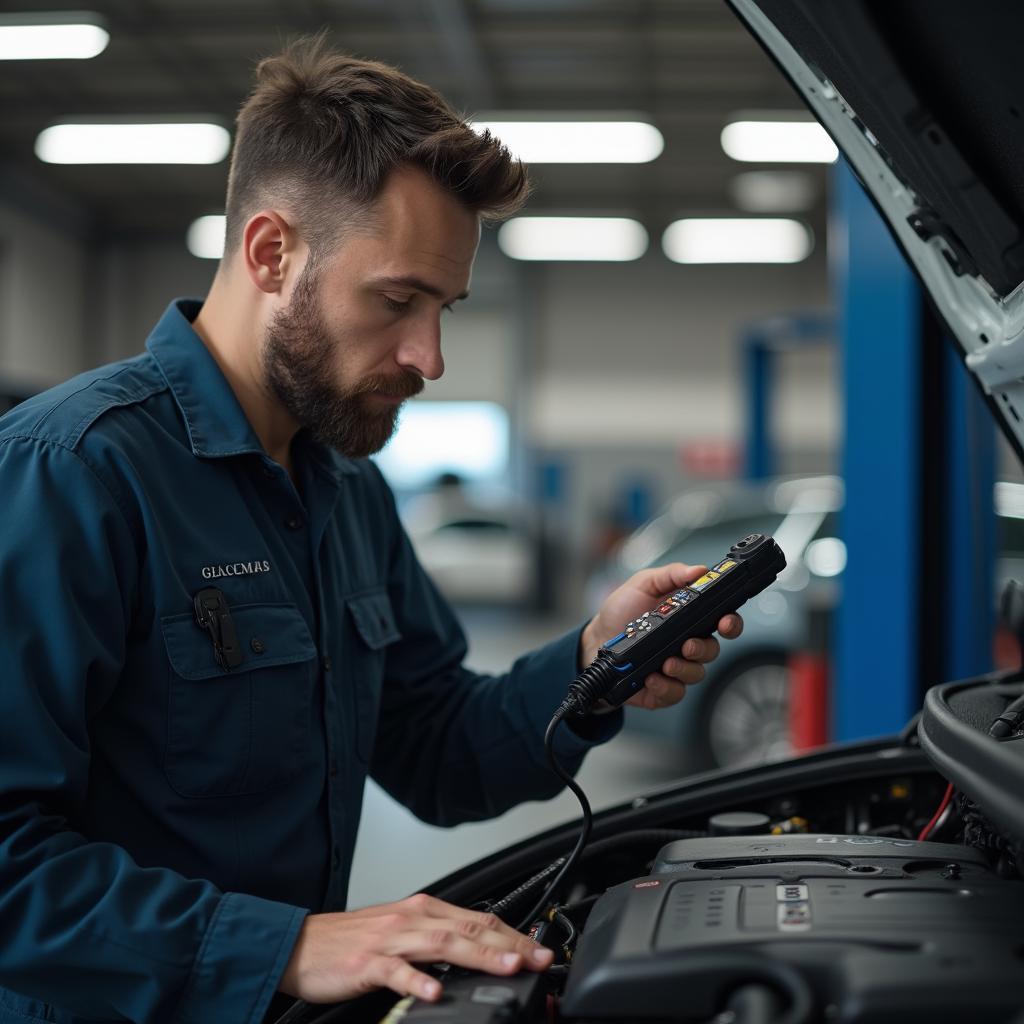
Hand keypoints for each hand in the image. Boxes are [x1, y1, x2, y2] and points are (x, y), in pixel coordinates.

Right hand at [278, 893, 553, 1003]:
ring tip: (508, 967)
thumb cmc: (351, 942)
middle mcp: (412, 919)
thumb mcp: (402, 931)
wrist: (301, 943)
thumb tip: (479, 952)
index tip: (541, 950)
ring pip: (443, 943)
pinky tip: (435, 991)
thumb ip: (438, 938)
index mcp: (423, 910)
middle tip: (540, 958)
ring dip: (480, 955)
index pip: (479, 919)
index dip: (514, 934)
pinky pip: (396, 971)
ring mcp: (391, 940)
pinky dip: (418, 980)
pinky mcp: (367, 963)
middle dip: (510, 944)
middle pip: (470, 928)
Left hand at [580, 563, 743, 710]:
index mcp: (688, 618)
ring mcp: (675, 667)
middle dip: (704, 648)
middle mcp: (686, 643)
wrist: (595, 640)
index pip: (721, 621)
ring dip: (683, 668)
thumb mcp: (643, 584)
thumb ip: (671, 575)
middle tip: (688, 645)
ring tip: (666, 662)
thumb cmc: (621, 612)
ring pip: (696, 673)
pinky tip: (651, 677)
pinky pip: (675, 692)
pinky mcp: (662, 688)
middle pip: (712, 650)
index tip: (725, 621)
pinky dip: (665, 686)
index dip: (730, 622)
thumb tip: (699, 570)